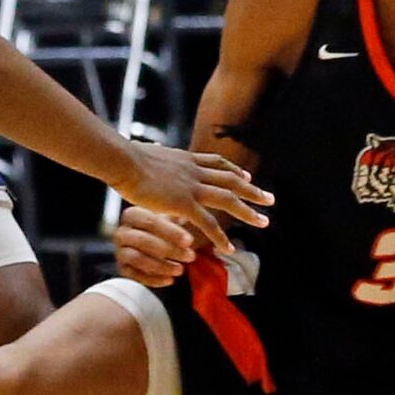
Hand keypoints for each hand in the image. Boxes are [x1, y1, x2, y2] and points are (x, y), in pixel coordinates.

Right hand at [110, 204, 197, 287]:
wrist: (153, 242)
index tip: (190, 241)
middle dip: (170, 250)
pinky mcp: (122, 268)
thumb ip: (181, 216)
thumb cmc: (165, 227)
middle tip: (191, 256)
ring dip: (162, 266)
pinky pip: (135, 276)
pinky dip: (154, 279)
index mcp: (132, 215)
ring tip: (180, 270)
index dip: (171, 232)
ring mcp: (119, 251)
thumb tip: (197, 218)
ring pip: (139, 259)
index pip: (151, 222)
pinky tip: (170, 280)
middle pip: (144, 241)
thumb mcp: (171, 218)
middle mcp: (121, 232)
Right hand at [113, 143, 268, 258]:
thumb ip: (157, 154)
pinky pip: (207, 222)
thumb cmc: (127, 158)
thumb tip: (155, 147)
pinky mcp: (183, 203)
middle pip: (231, 181)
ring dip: (248, 212)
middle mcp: (194, 171)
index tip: (247, 177)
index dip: (234, 171)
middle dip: (253, 191)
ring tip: (264, 223)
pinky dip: (220, 236)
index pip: (217, 163)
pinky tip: (228, 248)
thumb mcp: (149, 152)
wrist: (124, 161)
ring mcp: (191, 187)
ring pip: (228, 200)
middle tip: (270, 199)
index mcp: (186, 159)